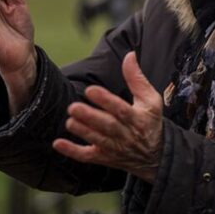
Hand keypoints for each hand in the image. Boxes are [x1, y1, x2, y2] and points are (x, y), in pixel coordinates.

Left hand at [53, 52, 163, 182]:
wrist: (156, 156)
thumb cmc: (150, 122)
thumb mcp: (150, 99)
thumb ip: (137, 78)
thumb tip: (130, 55)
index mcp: (138, 118)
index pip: (121, 109)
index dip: (106, 100)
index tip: (91, 90)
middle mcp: (126, 134)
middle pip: (107, 126)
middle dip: (90, 118)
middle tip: (73, 107)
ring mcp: (115, 148)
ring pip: (97, 140)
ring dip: (82, 132)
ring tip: (70, 121)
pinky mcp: (104, 158)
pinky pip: (87, 156)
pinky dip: (73, 152)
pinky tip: (58, 144)